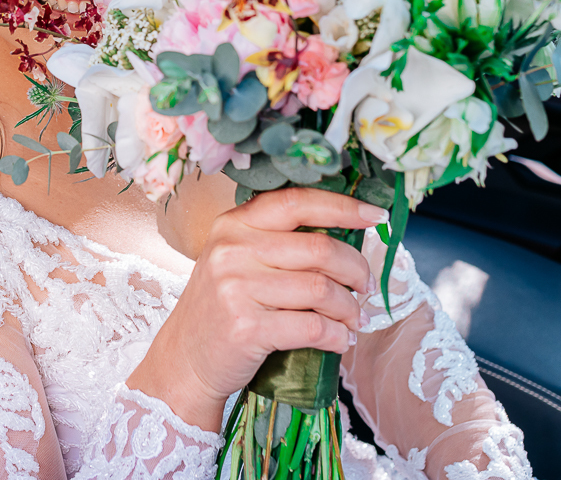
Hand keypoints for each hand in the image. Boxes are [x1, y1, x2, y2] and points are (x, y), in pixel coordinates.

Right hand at [127, 187, 385, 430]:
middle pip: (320, 249)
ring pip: (322, 290)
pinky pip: (314, 327)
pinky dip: (338, 337)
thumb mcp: (235, 259)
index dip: (343, 206)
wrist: (185, 358)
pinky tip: (340, 341)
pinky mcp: (247, 327)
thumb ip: (276, 241)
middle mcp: (232, 250)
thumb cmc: (221, 306)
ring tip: (353, 319)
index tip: (375, 216)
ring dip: (350, 309)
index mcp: (233, 224)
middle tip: (365, 286)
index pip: (296, 202)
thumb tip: (346, 234)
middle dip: (356, 269)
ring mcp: (236, 288)